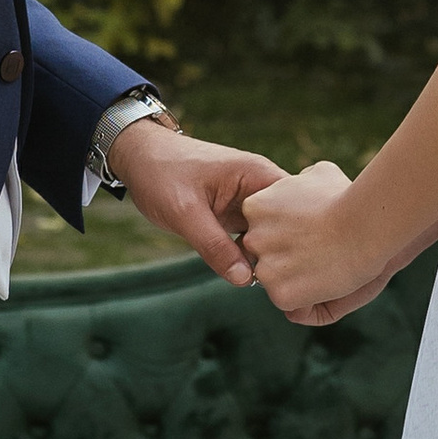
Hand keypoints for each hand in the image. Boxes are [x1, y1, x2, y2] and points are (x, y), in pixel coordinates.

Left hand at [109, 118, 283, 286]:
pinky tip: (247, 274)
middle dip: (282, 251)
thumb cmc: (161, 173)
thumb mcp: (185, 212)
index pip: (297, 206)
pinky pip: (251, 238)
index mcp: (257, 174)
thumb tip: (246, 280)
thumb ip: (215, 246)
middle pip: (286, 224)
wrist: (137, 158)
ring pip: (269, 235)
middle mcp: (258, 187)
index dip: (299, 235)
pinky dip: (250, 255)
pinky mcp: (234, 215)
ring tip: (264, 280)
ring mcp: (247, 202)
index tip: (292, 265)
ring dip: (265, 256)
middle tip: (275, 278)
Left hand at [238, 161, 392, 327]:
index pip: (260, 227)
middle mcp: (252, 238)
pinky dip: (306, 297)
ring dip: (295, 277)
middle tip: (318, 250)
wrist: (364, 224)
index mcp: (254, 207)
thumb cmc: (346, 196)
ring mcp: (264, 268)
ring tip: (324, 264)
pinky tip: (326, 280)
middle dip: (286, 255)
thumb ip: (301, 181)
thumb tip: (299, 183)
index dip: (286, 232)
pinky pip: (289, 301)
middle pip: (263, 255)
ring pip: (274, 280)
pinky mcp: (280, 293)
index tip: (309, 230)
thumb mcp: (320, 174)